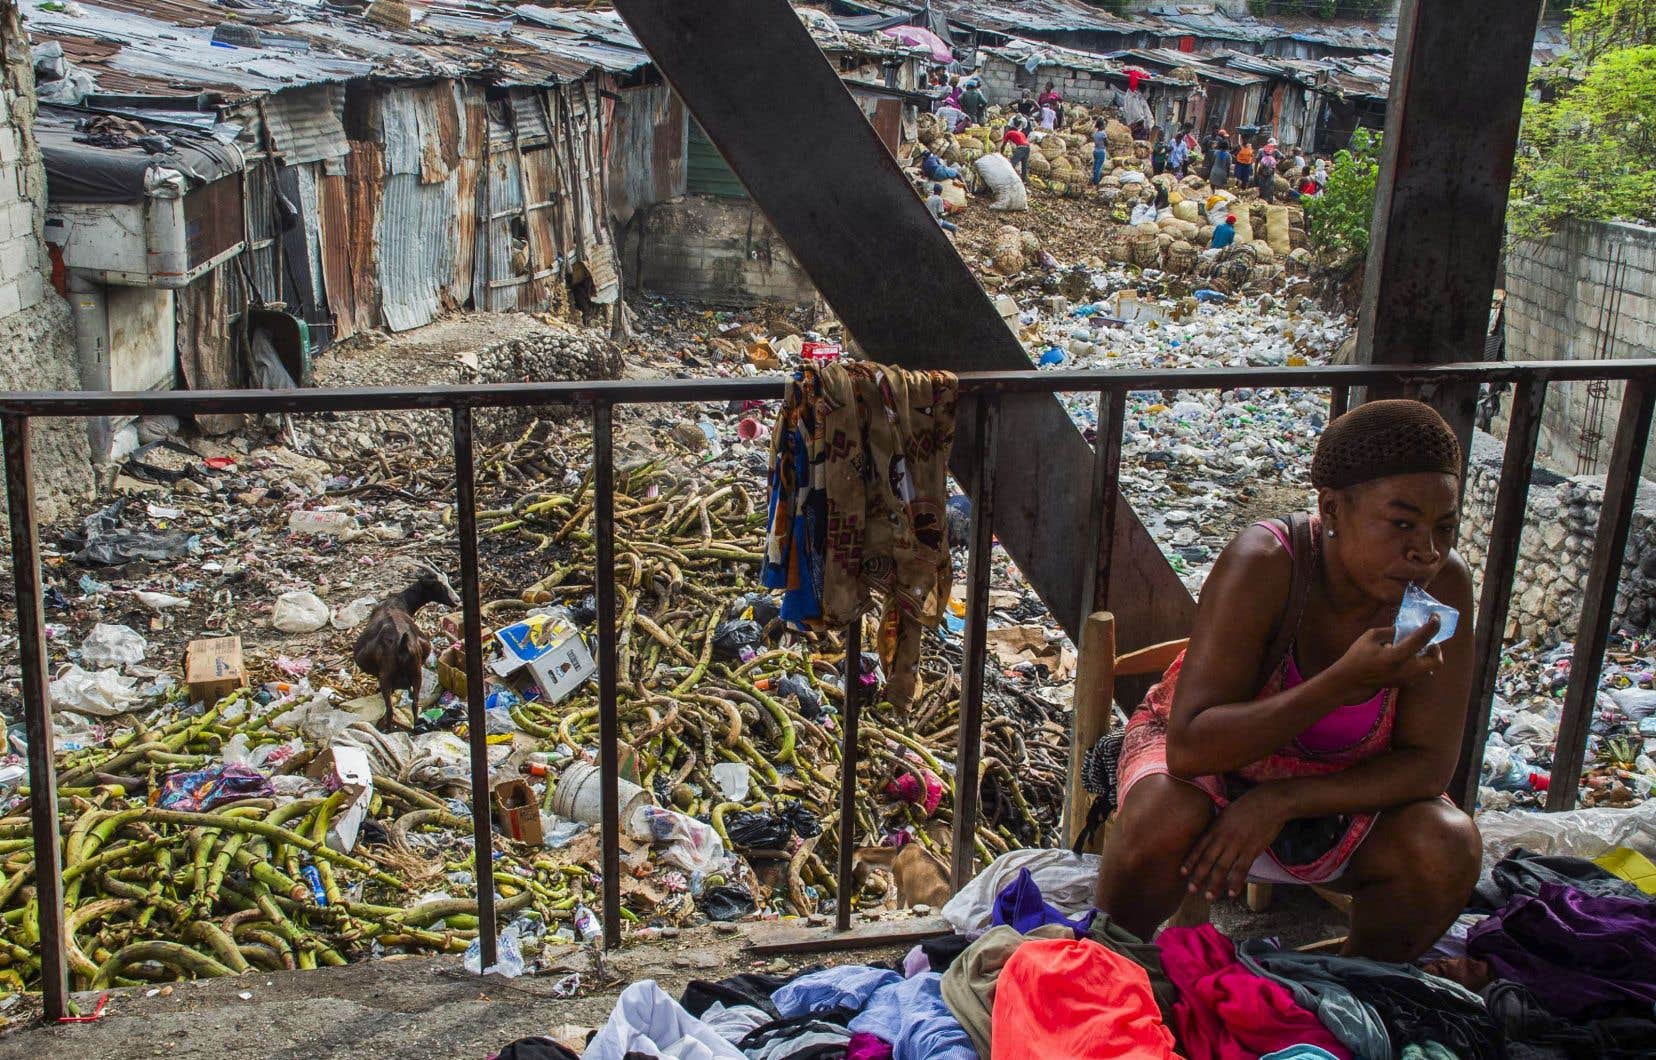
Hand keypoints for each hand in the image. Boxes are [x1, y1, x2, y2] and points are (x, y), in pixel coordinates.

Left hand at [1181, 787, 1288, 899]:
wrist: (1269, 803)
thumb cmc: (1248, 806)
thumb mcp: (1226, 813)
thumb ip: (1218, 827)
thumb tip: (1210, 839)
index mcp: (1216, 828)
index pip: (1199, 847)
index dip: (1190, 861)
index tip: (1182, 872)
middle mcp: (1223, 837)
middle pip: (1207, 860)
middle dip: (1198, 876)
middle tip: (1191, 890)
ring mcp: (1237, 844)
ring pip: (1222, 868)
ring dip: (1214, 884)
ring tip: (1209, 897)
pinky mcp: (1252, 850)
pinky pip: (1241, 869)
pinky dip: (1236, 882)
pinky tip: (1231, 893)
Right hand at [1327, 616, 1444, 702]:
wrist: (1350, 681)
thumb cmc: (1357, 656)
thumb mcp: (1370, 637)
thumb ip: (1391, 631)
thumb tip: (1406, 628)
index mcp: (1396, 656)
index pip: (1421, 640)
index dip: (1432, 626)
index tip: (1436, 617)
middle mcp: (1406, 670)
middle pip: (1436, 661)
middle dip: (1437, 649)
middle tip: (1429, 640)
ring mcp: (1407, 679)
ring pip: (1431, 669)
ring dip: (1429, 657)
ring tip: (1419, 648)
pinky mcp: (1405, 684)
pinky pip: (1422, 674)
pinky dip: (1422, 664)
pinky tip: (1410, 658)